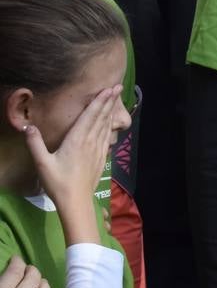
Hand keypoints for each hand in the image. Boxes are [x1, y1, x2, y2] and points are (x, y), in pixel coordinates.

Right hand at [25, 86, 123, 244]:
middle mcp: (90, 142)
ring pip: (106, 125)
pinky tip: (111, 121)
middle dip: (109, 101)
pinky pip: (107, 136)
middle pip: (101, 117)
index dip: (99, 101)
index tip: (108, 89)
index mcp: (77, 140)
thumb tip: (28, 127)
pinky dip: (110, 125)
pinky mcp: (101, 156)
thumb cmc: (58, 182)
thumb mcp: (42, 163)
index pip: (90, 116)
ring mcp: (98, 149)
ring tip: (116, 98)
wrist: (76, 201)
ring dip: (111, 111)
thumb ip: (35, 144)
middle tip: (118, 87)